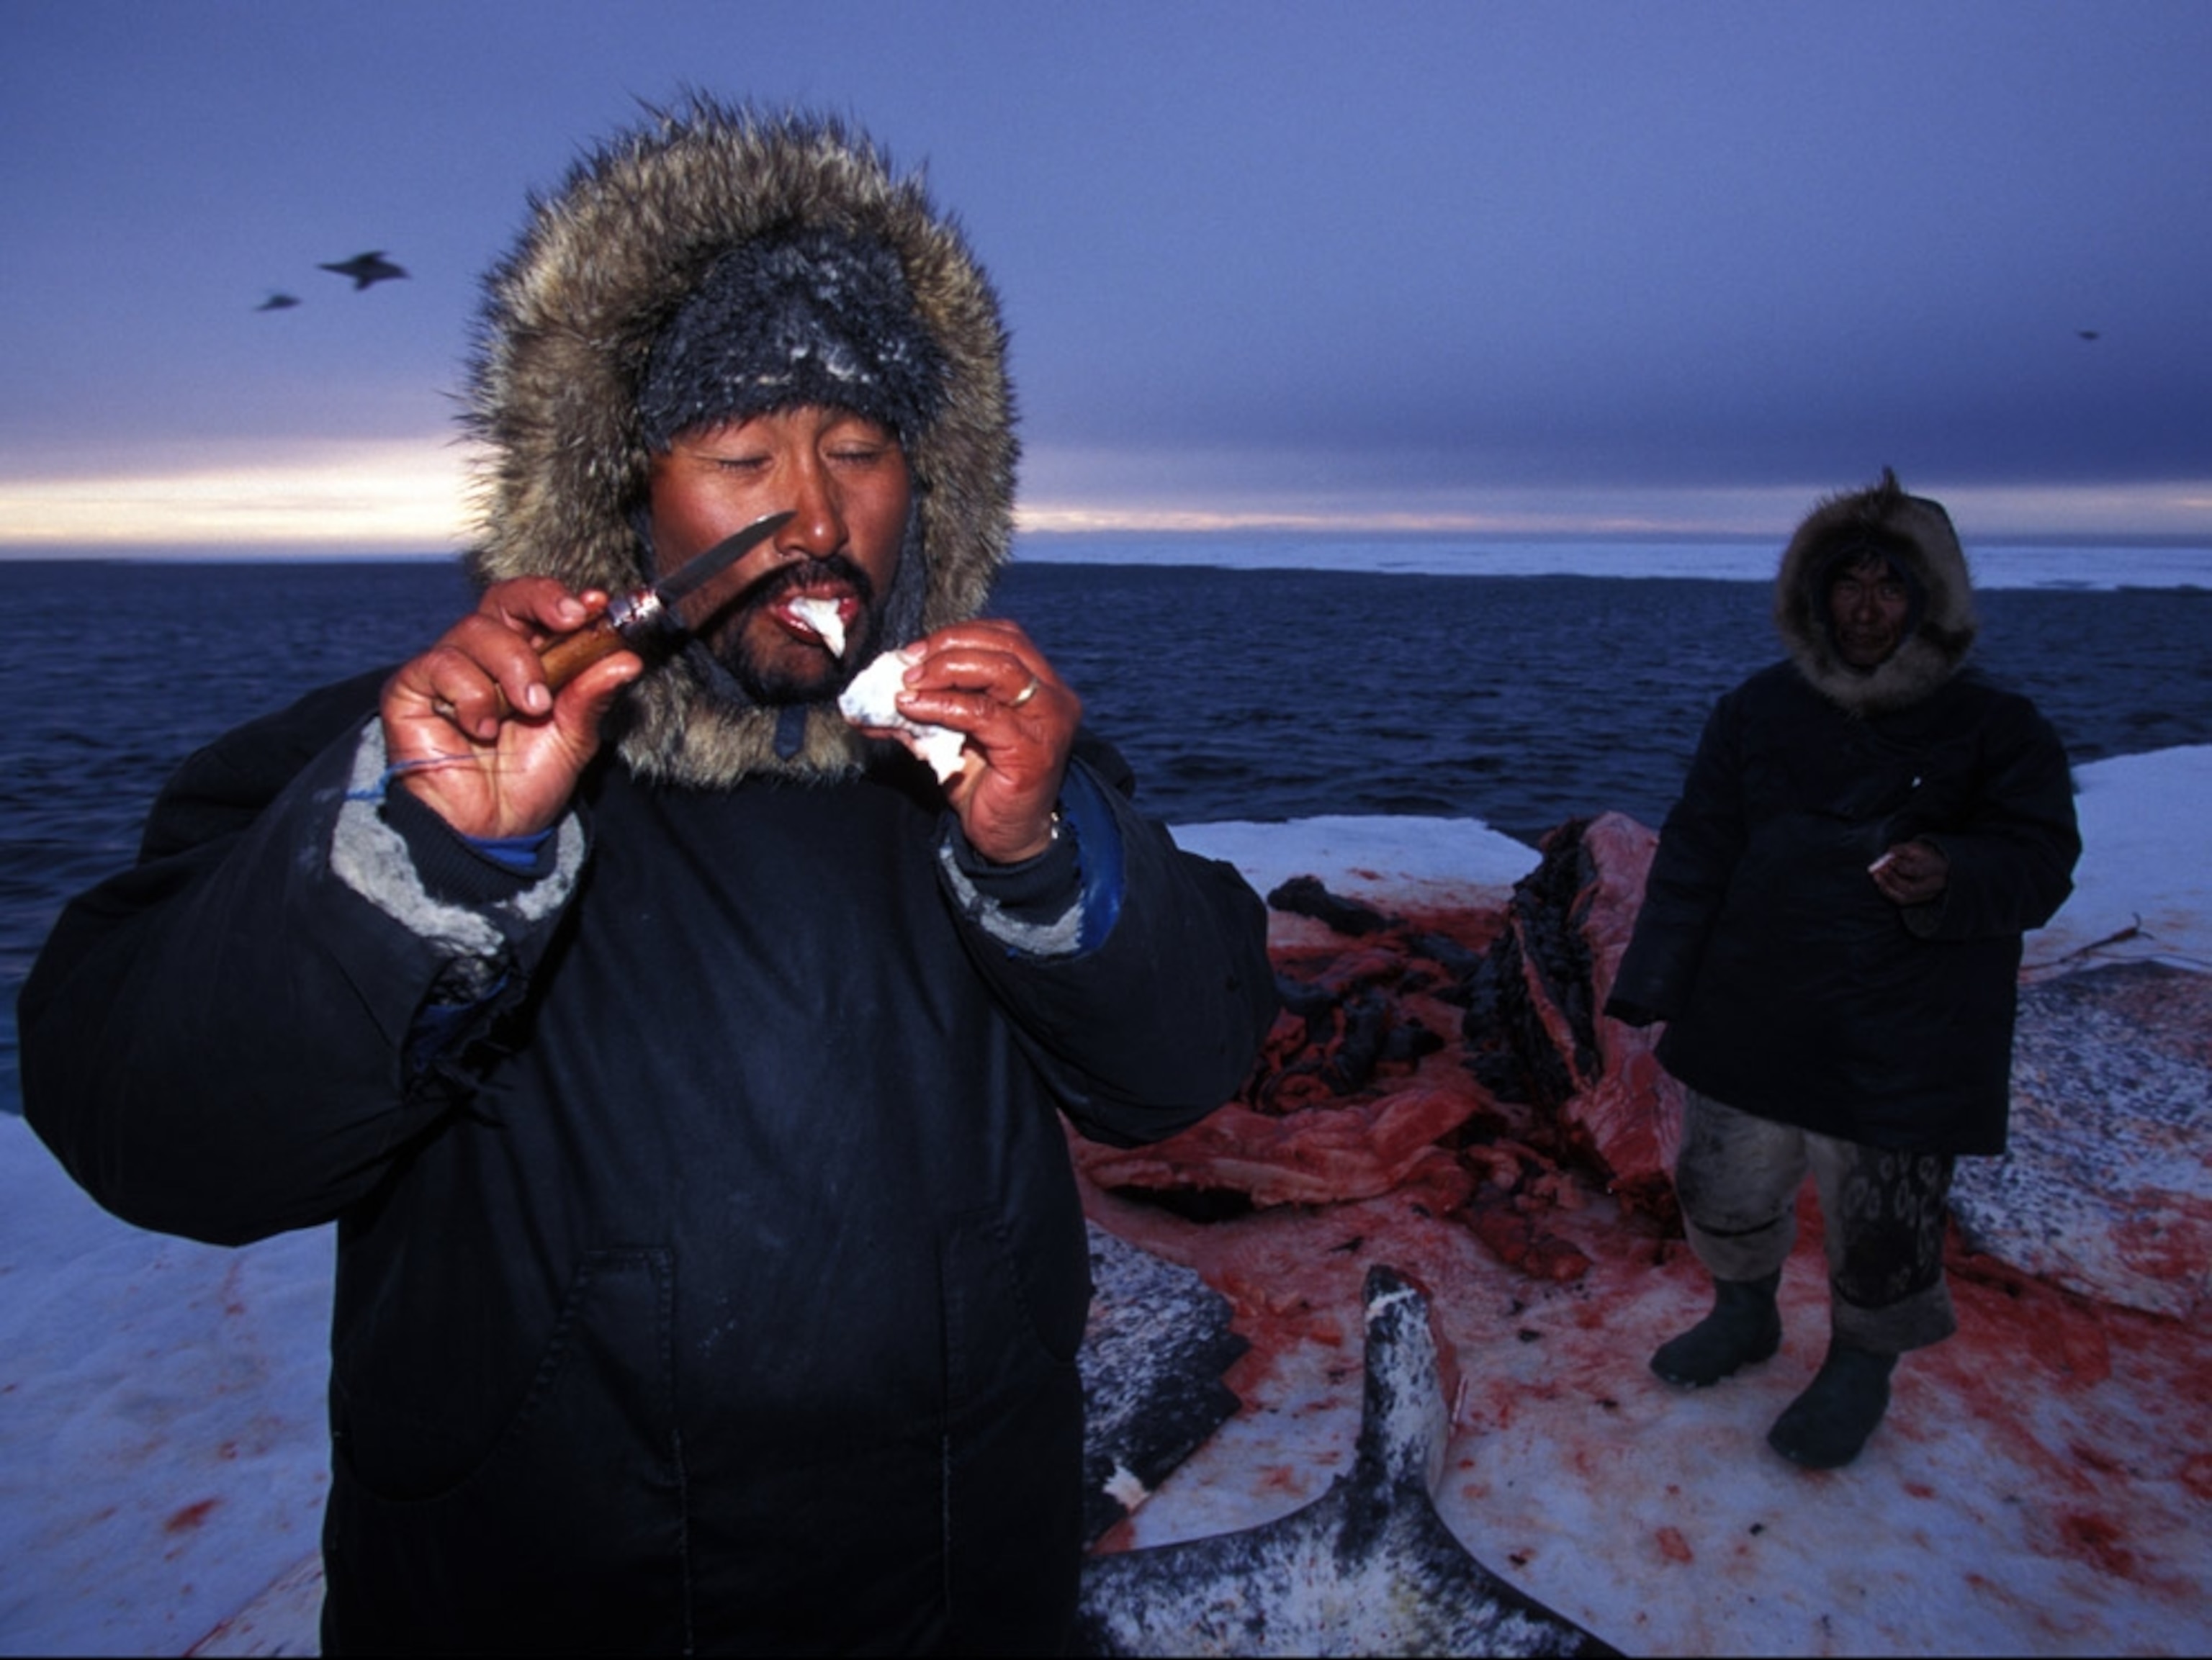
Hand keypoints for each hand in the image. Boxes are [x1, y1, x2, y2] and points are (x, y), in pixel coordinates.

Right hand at [379, 577, 644, 838]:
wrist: (490, 832)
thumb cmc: (527, 783)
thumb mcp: (573, 738)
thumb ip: (592, 696)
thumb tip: (626, 658)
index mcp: (526, 658)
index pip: (538, 607)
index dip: (565, 598)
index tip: (597, 605)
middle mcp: (484, 656)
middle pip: (504, 599)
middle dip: (542, 602)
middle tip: (572, 622)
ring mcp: (447, 670)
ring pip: (476, 631)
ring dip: (514, 664)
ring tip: (533, 707)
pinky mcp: (411, 691)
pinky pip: (439, 665)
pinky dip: (470, 693)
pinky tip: (482, 727)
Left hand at [878, 620, 1077, 862]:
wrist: (1006, 838)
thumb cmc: (983, 784)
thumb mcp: (949, 734)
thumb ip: (921, 708)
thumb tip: (872, 693)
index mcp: (1041, 683)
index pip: (1004, 636)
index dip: (956, 636)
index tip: (915, 652)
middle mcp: (1054, 696)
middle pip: (1003, 645)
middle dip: (948, 648)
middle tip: (908, 666)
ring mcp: (1048, 722)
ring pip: (998, 670)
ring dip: (945, 670)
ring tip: (909, 686)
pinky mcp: (1032, 749)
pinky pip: (982, 713)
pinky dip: (941, 705)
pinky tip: (912, 708)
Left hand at [1870, 837, 1948, 905]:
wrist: (1934, 863)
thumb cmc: (1922, 854)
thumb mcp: (1913, 846)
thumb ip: (1900, 850)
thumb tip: (1887, 855)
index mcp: (1937, 867)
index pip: (1916, 871)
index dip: (1899, 867)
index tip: (1888, 861)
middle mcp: (1936, 884)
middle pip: (1910, 888)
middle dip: (1891, 880)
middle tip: (1879, 871)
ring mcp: (1929, 894)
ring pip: (1905, 897)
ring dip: (1887, 887)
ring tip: (1877, 876)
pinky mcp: (1921, 900)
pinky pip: (1902, 900)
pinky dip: (1889, 892)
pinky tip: (1881, 883)